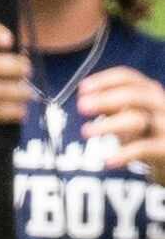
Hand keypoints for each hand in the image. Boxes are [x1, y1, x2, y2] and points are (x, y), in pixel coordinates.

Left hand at [79, 67, 164, 183]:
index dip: (104, 81)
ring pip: (138, 120)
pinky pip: (145, 149)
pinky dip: (125, 153)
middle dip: (106, 98)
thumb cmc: (148, 137)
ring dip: (109, 124)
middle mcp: (160, 105)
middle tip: (81, 106)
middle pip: (134, 95)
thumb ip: (113, 109)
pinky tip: (108, 160)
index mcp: (150, 93)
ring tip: (85, 131)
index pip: (128, 78)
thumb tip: (87, 100)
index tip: (82, 88)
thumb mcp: (130, 118)